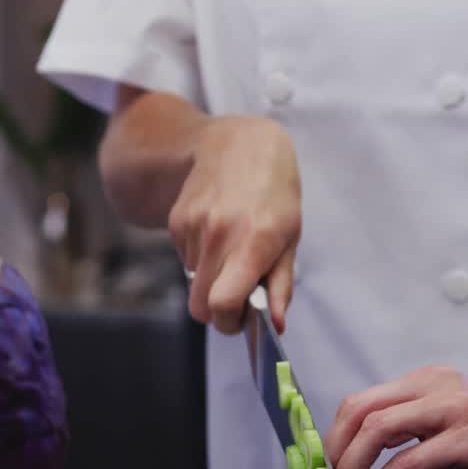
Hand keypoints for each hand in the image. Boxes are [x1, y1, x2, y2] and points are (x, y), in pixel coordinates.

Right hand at [169, 116, 300, 333]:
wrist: (239, 143)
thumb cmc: (274, 191)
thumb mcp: (290, 235)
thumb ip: (280, 284)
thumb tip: (275, 325)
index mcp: (253, 242)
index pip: (222, 304)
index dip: (229, 322)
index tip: (242, 319)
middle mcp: (219, 236)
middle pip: (201, 307)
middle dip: (218, 311)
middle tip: (238, 296)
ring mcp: (193, 227)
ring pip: (193, 282)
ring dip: (211, 278)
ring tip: (232, 247)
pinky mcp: (177, 221)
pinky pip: (185, 258)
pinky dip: (200, 256)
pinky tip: (217, 230)